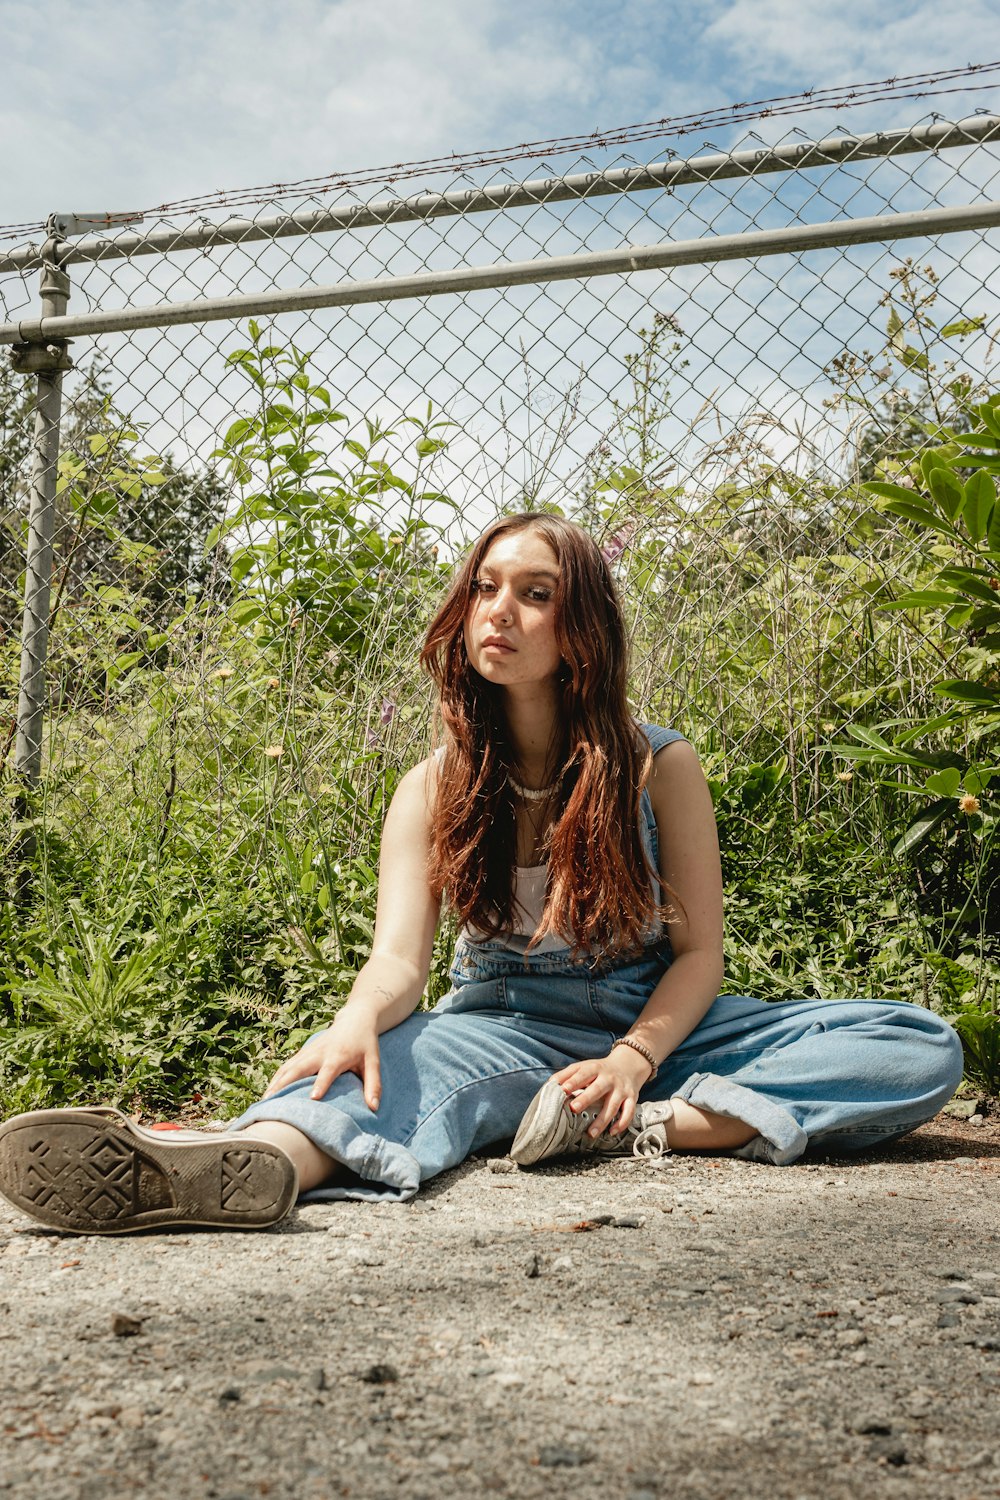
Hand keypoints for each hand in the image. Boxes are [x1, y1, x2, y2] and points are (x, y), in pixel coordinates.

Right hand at [262, 1006, 380, 1108]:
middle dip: (284, 1085)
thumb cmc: (365, 1044)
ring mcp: (308, 1052)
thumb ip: (374, 1084)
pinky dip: (275, 1079)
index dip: (321, 1083)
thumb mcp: (373, 1062)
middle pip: (298, 1068)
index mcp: (338, 1055)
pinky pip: (286, 1067)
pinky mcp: (302, 1053)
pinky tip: (267, 1093)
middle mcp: (319, 1053)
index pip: (328, 1071)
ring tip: (263, 1102)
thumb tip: (373, 1108)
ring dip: (275, 1084)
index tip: (313, 1098)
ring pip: (287, 1068)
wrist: (354, 1019)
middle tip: (272, 1103)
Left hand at [550, 1048, 653, 1138]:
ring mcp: (621, 1089)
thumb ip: (567, 1075)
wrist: (628, 1065)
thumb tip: (550, 1084)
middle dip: (586, 1099)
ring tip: (590, 1133)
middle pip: (598, 1089)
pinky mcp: (632, 1098)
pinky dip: (622, 1123)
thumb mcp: (584, 1066)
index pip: (583, 1074)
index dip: (573, 1081)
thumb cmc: (600, 1070)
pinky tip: (612, 1132)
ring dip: (602, 1120)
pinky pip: (629, 1112)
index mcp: (595, 1069)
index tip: (563, 1090)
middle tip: (573, 1108)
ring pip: (613, 1106)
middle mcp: (609, 1079)